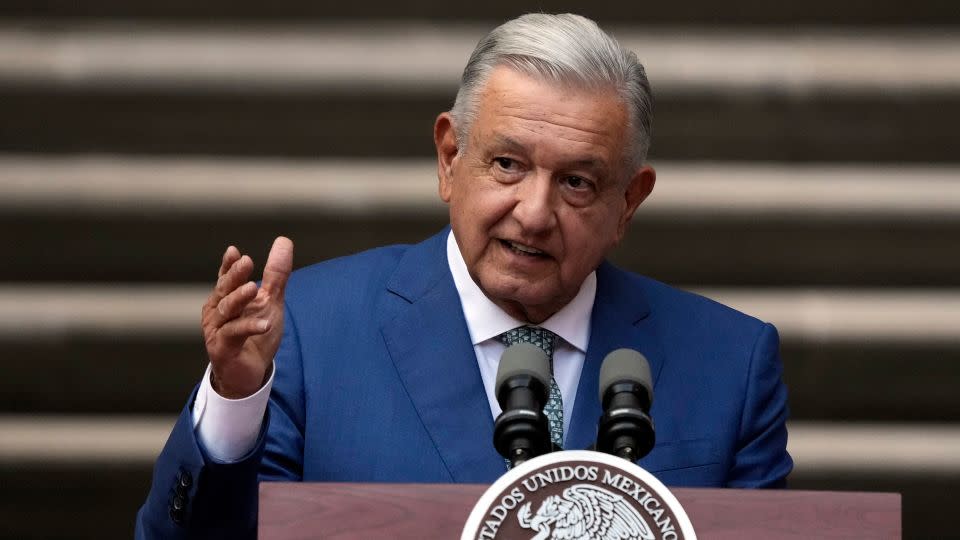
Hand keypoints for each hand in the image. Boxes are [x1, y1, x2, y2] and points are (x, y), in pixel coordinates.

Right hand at [201, 237, 293, 398]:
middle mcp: (217, 312)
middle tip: (246, 262)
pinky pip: (234, 334)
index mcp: (226, 298)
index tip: (235, 252)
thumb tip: (284, 241)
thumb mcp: (270, 301)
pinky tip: (264, 324)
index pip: (226, 277)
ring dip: (239, 299)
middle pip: (224, 290)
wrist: (249, 374)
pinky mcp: (223, 349)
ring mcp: (217, 330)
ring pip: (226, 310)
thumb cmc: (256, 335)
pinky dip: (249, 327)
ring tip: (253, 289)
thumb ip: (275, 274)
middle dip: (234, 276)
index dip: (228, 265)